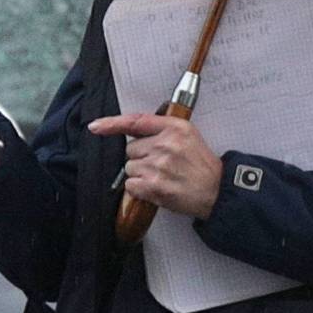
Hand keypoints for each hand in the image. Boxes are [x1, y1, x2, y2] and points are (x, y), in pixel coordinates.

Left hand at [88, 111, 224, 219]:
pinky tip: (157, 188)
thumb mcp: (188, 135)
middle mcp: (165, 144)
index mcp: (174, 128)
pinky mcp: (154, 186)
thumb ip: (162, 129)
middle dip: (140, 157)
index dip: (112, 123)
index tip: (95, 126)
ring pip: (129, 168)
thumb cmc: (201, 165)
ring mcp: (159, 165)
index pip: (135, 121)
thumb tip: (133, 131)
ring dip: (140, 174)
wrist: (217, 190)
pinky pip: (131, 185)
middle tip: (161, 165)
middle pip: (130, 149)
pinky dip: (140, 189)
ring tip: (162, 177)